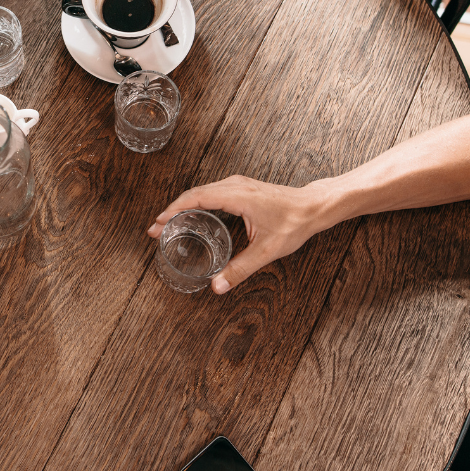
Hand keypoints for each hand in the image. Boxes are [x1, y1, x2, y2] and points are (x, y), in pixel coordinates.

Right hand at [147, 174, 332, 293]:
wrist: (314, 206)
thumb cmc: (295, 222)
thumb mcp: (267, 249)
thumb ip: (241, 268)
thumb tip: (218, 285)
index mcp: (238, 195)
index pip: (196, 198)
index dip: (173, 210)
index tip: (157, 223)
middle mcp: (235, 185)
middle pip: (194, 194)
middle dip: (172, 211)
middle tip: (155, 229)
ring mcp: (239, 185)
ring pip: (202, 192)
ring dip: (183, 206)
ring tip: (168, 224)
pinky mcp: (242, 189)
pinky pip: (212, 192)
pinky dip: (197, 203)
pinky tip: (192, 217)